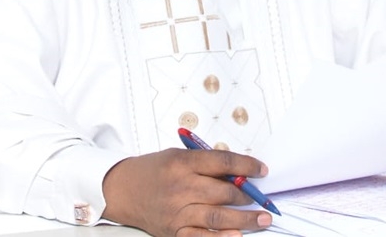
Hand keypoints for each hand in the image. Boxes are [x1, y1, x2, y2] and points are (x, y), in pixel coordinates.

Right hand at [101, 148, 274, 236]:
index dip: (246, 166)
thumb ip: (205, 164)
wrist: (122, 190)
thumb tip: (237, 173)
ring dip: (244, 219)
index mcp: (182, 163)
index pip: (222, 162)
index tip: (262, 170)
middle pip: (223, 192)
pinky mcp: (173, 231)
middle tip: (263, 200)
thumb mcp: (177, 156)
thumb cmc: (152, 171)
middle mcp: (180, 187)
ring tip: (262, 219)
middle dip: (248, 196)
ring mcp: (177, 212)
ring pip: (217, 217)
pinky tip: (237, 236)